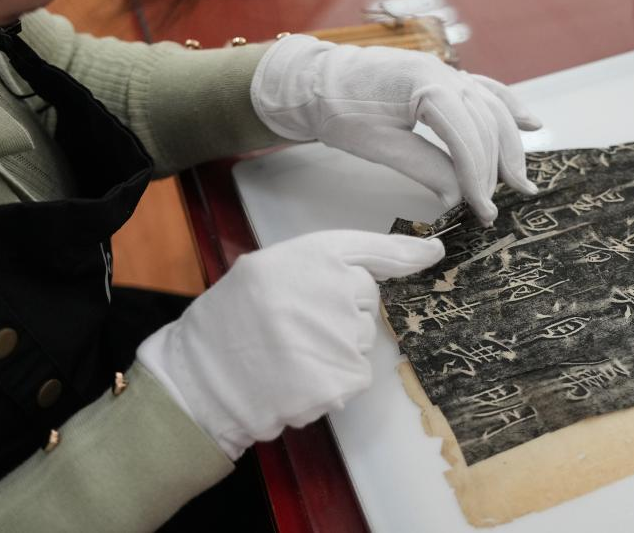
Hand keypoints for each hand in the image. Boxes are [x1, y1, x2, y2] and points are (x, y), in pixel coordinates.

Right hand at [136, 230, 444, 460]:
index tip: (433, 254)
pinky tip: (295, 377)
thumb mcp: (270, 268)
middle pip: (366, 303)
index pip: (374, 250)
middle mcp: (334, 290)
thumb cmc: (233, 320)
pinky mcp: (340, 380)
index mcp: (312, 255)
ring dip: (334, 351)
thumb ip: (325, 263)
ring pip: (361, 342)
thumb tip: (404, 259)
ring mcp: (340, 337)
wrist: (199, 377)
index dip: (407, 254)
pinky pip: (354, 377)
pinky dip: (331, 382)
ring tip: (287, 353)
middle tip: (293, 324)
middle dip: (341, 315)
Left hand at [249, 35, 541, 224]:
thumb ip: (424, 167)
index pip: (466, 135)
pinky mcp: (442, 77)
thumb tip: (458, 196)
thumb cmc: (337, 109)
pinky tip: (529, 122)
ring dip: (508, 144)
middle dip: (495, 168)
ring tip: (519, 180)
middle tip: (494, 207)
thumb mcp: (378, 145)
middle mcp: (443, 71)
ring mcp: (446, 71)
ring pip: (491, 108)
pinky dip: (508, 107)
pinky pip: (484, 91)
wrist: (313, 80)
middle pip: (485, 123)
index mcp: (425, 84)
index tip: (481, 209)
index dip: (477, 176)